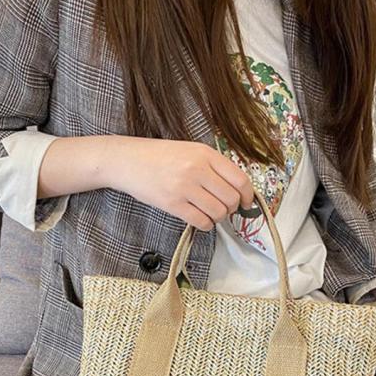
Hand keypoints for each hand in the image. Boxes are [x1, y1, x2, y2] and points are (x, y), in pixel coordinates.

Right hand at [104, 136, 254, 229]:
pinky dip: (206, 225)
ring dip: (218, 217)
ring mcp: (184, 187)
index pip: (239, 179)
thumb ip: (213, 166)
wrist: (128, 161)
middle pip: (231, 198)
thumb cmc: (160, 157)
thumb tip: (237, 188)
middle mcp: (197, 169)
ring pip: (218, 212)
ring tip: (210, 212)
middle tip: (224, 208)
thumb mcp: (190, 151)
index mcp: (205, 154)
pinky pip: (201, 221)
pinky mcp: (172, 204)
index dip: (247, 195)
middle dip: (231, 208)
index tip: (246, 202)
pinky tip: (201, 219)